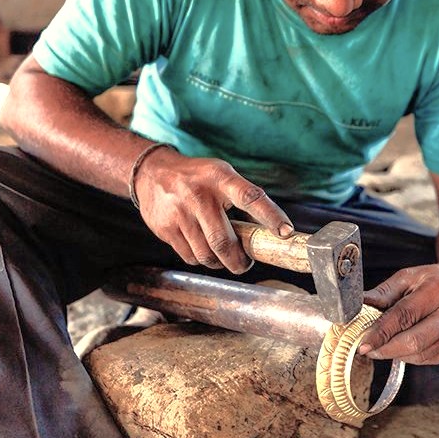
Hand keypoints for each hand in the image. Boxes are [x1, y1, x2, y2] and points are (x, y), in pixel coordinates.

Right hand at [133, 146, 293, 273]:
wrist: (152, 173)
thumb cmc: (198, 177)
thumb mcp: (222, 174)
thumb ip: (242, 196)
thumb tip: (268, 232)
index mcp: (220, 178)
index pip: (250, 197)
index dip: (270, 216)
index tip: (286, 232)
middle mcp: (198, 195)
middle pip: (223, 241)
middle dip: (239, 261)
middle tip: (246, 264)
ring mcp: (179, 213)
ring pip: (206, 255)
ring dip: (220, 263)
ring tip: (224, 257)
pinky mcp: (165, 229)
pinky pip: (190, 257)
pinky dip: (201, 260)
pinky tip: (203, 249)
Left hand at [358, 264, 438, 364]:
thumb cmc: (437, 280)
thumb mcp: (410, 276)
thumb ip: (384, 292)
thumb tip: (358, 306)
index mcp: (438, 290)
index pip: (404, 315)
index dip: (381, 332)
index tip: (362, 343)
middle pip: (414, 341)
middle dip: (385, 349)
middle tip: (367, 348)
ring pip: (419, 354)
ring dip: (396, 353)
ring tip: (382, 345)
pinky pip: (427, 359)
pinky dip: (410, 356)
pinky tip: (402, 345)